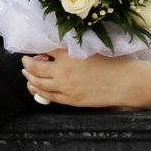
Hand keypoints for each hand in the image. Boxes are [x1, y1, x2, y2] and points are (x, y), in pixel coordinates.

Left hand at [21, 48, 140, 108]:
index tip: (32, 50)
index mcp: (67, 56)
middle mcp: (63, 72)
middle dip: (27, 64)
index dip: (35, 51)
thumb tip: (52, 52)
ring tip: (27, 74)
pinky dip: (38, 91)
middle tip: (25, 61)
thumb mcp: (87, 51)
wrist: (124, 82)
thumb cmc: (110, 63)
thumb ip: (68, 51)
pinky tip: (35, 87)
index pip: (43, 51)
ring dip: (29, 78)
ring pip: (38, 84)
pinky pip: (49, 96)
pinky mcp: (71, 100)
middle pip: (35, 68)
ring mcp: (66, 88)